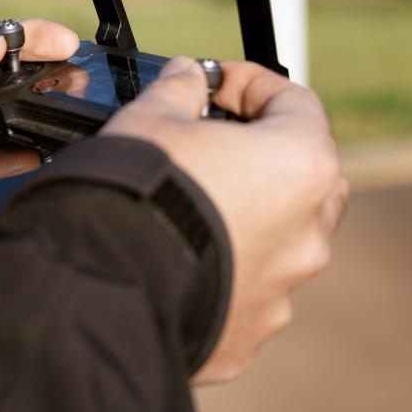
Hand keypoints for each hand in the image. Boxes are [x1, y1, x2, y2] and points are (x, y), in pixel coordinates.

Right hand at [102, 57, 348, 383]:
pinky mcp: (249, 333)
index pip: (295, 103)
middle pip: (305, 177)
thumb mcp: (150, 117)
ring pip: (278, 243)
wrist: (103, 284)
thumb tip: (187, 78)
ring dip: (245, 221)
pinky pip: (242, 295)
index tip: (212, 83)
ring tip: (190, 210)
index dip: (250, 84)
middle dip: (265, 156)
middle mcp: (308, 231)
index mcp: (300, 165)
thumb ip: (178, 90)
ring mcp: (282, 289)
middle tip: (216, 145)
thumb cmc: (139, 192)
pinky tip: (177, 263)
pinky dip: (219, 277)